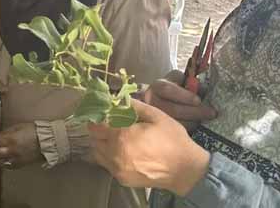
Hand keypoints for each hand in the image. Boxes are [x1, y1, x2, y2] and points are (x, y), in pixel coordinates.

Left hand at [0, 123, 42, 168]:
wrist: (47, 141)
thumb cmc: (35, 132)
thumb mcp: (19, 126)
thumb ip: (8, 131)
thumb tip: (0, 134)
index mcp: (10, 139)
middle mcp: (11, 150)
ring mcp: (16, 158)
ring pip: (0, 160)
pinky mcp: (21, 163)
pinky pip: (9, 166)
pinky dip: (4, 163)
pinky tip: (3, 159)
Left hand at [89, 99, 210, 196]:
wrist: (185, 170)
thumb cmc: (172, 140)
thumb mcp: (156, 116)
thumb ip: (135, 106)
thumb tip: (120, 99)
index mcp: (121, 136)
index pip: (95, 126)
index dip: (97, 119)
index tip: (102, 115)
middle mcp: (114, 154)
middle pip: (94, 140)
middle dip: (99, 131)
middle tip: (109, 126)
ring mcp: (117, 169)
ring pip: (97, 154)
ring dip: (102, 145)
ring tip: (115, 140)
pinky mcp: (121, 179)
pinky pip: (107, 166)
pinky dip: (109, 158)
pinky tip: (122, 152)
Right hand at [137, 70, 216, 129]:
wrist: (156, 102)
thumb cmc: (172, 90)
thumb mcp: (178, 80)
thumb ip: (189, 81)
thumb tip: (204, 89)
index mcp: (157, 87)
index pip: (167, 89)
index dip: (184, 95)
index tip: (198, 100)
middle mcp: (152, 102)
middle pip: (173, 109)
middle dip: (194, 112)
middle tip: (211, 113)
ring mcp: (154, 117)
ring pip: (174, 123)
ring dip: (193, 122)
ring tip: (204, 119)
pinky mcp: (159, 128)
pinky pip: (175, 132)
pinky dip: (188, 129)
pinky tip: (196, 125)